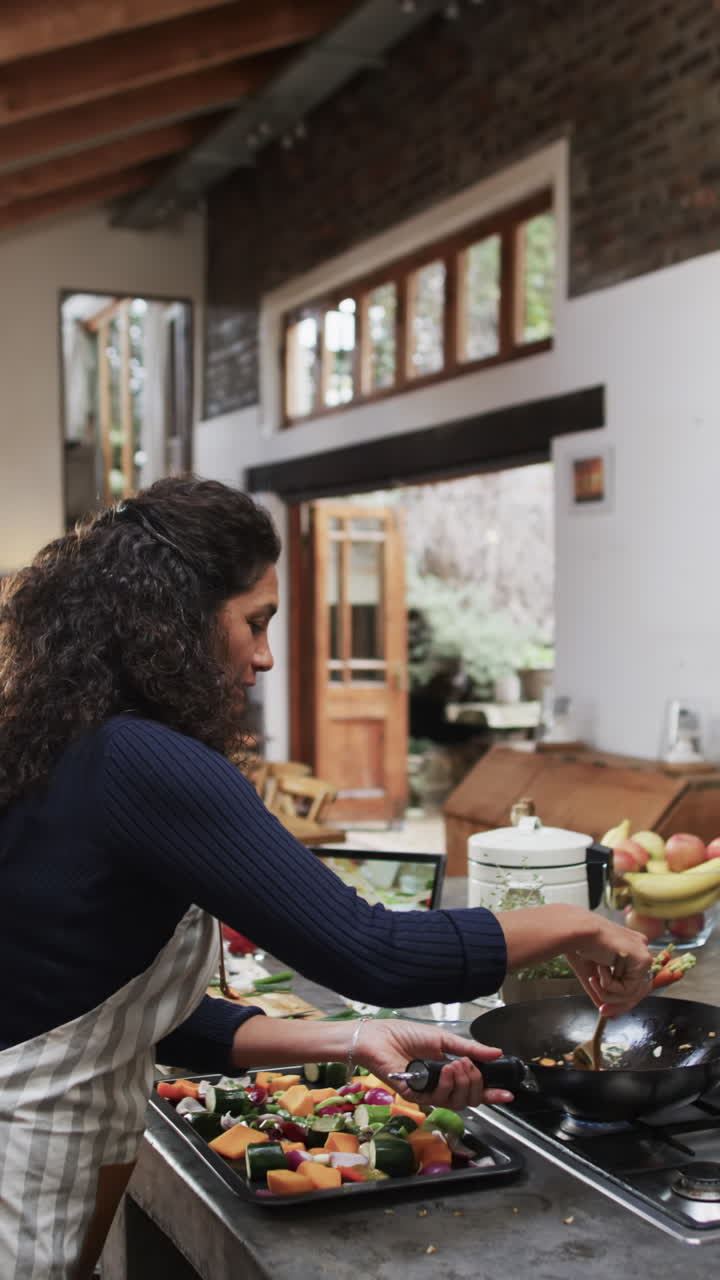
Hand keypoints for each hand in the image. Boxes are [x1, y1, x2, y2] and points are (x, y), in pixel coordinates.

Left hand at [354, 1019, 514, 1110]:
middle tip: (470, 1066)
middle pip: (469, 1099)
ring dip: (463, 1083)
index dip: (491, 1093)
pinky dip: (447, 1085)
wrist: (380, 1037)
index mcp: (449, 1072)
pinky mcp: (417, 1097)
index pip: (474, 1088)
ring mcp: (429, 1092)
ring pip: (457, 1102)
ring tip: (457, 1065)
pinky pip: (439, 1099)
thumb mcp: (444, 1039)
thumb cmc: (407, 1034)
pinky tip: (447, 1070)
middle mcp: (441, 1085)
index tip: (507, 1094)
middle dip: (476, 1083)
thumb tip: (496, 1053)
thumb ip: (470, 1048)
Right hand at [566, 915, 652, 1015]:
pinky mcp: (642, 959)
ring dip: (608, 992)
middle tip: (602, 1011)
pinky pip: (628, 989)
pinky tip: (600, 968)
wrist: (576, 931)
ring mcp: (643, 954)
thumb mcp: (593, 973)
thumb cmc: (579, 945)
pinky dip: (609, 985)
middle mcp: (640, 950)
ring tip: (593, 978)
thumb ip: (604, 991)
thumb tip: (608, 1014)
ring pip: (632, 993)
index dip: (620, 999)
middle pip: (637, 991)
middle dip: (617, 1004)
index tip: (603, 1009)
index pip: (634, 983)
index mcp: (631, 949)